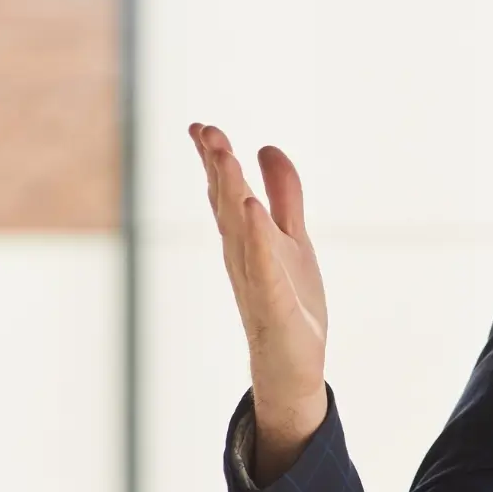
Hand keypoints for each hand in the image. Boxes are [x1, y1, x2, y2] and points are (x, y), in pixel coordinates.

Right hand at [193, 123, 329, 478]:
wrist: (291, 365)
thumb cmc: (290, 302)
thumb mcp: (291, 238)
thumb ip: (285, 195)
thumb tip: (268, 146)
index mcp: (246, 238)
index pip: (225, 191)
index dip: (214, 159)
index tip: (201, 126)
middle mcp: (243, 255)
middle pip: (227, 203)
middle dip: (217, 166)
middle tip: (205, 129)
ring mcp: (255, 279)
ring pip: (240, 228)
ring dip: (231, 190)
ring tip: (226, 153)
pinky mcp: (273, 303)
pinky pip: (263, 266)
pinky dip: (258, 238)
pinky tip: (254, 209)